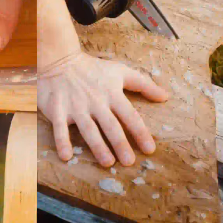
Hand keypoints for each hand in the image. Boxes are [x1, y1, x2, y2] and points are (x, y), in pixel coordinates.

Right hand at [38, 51, 167, 166]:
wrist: (60, 60)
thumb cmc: (94, 69)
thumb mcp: (121, 71)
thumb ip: (144, 85)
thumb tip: (165, 97)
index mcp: (112, 93)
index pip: (130, 115)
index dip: (140, 132)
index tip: (149, 149)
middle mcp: (95, 102)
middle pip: (110, 125)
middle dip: (120, 143)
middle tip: (129, 162)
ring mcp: (75, 106)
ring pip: (88, 129)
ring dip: (98, 146)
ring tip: (108, 162)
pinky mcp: (57, 109)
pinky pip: (59, 127)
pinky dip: (62, 141)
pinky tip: (66, 156)